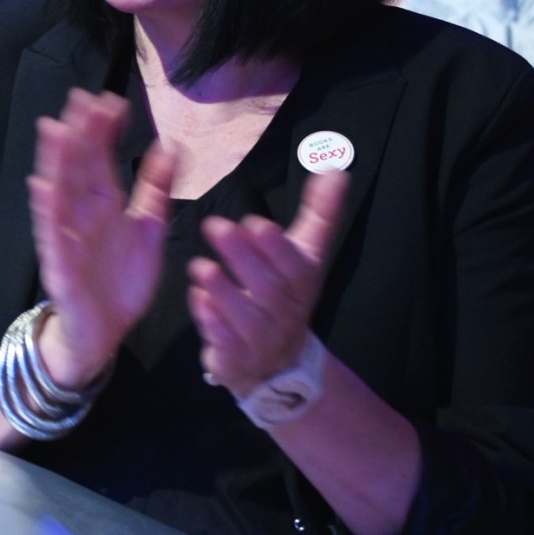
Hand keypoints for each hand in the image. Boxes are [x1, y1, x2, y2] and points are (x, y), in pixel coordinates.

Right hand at [26, 89, 175, 389]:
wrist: (105, 331)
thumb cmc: (121, 281)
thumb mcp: (150, 229)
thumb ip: (156, 189)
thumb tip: (170, 146)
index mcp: (107, 206)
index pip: (104, 160)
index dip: (105, 132)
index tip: (112, 102)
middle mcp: (84, 215)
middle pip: (79, 167)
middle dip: (80, 134)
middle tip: (82, 99)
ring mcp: (69, 236)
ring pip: (61, 191)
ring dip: (56, 161)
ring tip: (54, 129)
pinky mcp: (61, 263)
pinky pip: (52, 233)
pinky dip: (47, 210)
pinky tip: (44, 186)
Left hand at [189, 170, 345, 398]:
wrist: (278, 362)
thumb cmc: (285, 295)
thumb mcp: (305, 256)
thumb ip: (319, 215)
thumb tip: (336, 171)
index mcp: (303, 285)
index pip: (296, 266)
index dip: (276, 247)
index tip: (254, 223)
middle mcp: (286, 314)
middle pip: (269, 288)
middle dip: (242, 257)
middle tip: (215, 226)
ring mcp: (263, 340)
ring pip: (246, 318)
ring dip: (223, 291)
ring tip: (199, 266)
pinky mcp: (237, 360)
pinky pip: (226, 344)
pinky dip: (211, 322)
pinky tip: (197, 300)